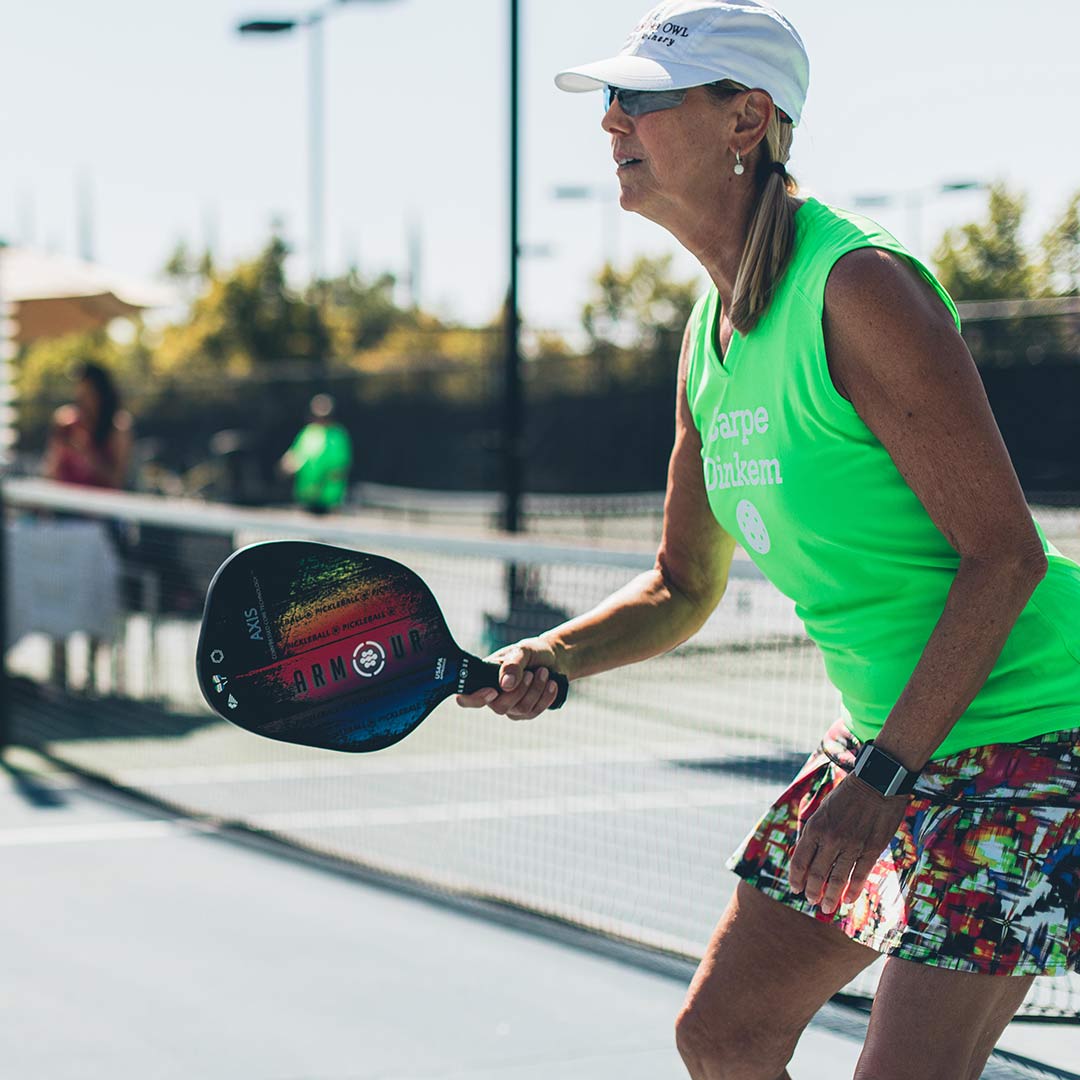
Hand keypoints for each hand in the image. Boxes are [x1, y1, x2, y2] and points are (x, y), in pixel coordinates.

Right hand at [455, 637, 562, 719]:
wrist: (553, 658)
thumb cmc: (532, 652)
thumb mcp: (522, 650)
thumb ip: (513, 664)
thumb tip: (505, 685)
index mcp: (484, 678)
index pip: (466, 697)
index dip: (474, 699)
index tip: (492, 690)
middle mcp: (493, 695)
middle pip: (499, 707)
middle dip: (520, 690)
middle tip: (531, 672)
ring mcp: (510, 706)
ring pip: (520, 710)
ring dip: (536, 690)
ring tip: (544, 672)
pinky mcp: (525, 712)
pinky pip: (534, 712)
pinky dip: (545, 697)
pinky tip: (551, 684)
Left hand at [788, 772, 909, 914]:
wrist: (876, 782)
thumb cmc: (847, 795)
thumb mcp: (823, 809)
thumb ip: (816, 832)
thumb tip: (809, 854)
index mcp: (815, 827)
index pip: (800, 860)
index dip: (796, 877)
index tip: (795, 888)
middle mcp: (830, 839)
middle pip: (817, 874)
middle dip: (812, 891)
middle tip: (811, 901)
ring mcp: (851, 845)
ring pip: (838, 879)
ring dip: (831, 897)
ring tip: (827, 908)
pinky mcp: (871, 849)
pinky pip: (859, 875)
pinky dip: (853, 890)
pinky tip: (849, 900)